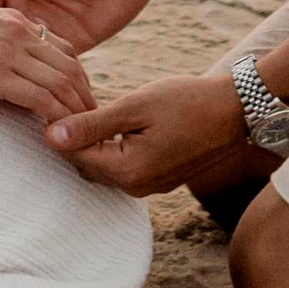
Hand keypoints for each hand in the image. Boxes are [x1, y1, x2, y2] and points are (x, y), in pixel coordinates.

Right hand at [0, 0, 94, 127]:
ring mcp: (7, 54)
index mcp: (16, 20)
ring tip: (83, 131)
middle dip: (85, 96)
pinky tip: (59, 131)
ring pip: (60, 84)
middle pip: (70, 68)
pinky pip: (38, 99)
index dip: (78, 77)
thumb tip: (7, 52)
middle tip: (92, 120)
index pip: (64, 50)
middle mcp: (19, 34)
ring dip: (76, 110)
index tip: (81, 98)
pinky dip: (55, 116)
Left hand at [46, 70, 251, 195]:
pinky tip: (115, 122)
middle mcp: (136, 187)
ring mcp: (150, 186)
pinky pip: (124, 166)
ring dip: (94, 142)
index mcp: (128, 171)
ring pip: (105, 166)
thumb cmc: (187, 102)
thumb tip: (52, 136)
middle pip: (87, 164)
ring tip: (91, 108)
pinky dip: (113, 147)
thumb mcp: (136, 106)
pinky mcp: (159, 178)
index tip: (55, 100)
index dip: (61, 127)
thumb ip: (93, 124)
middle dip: (75, 137)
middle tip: (71, 101)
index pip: (76, 154)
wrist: (236, 110)